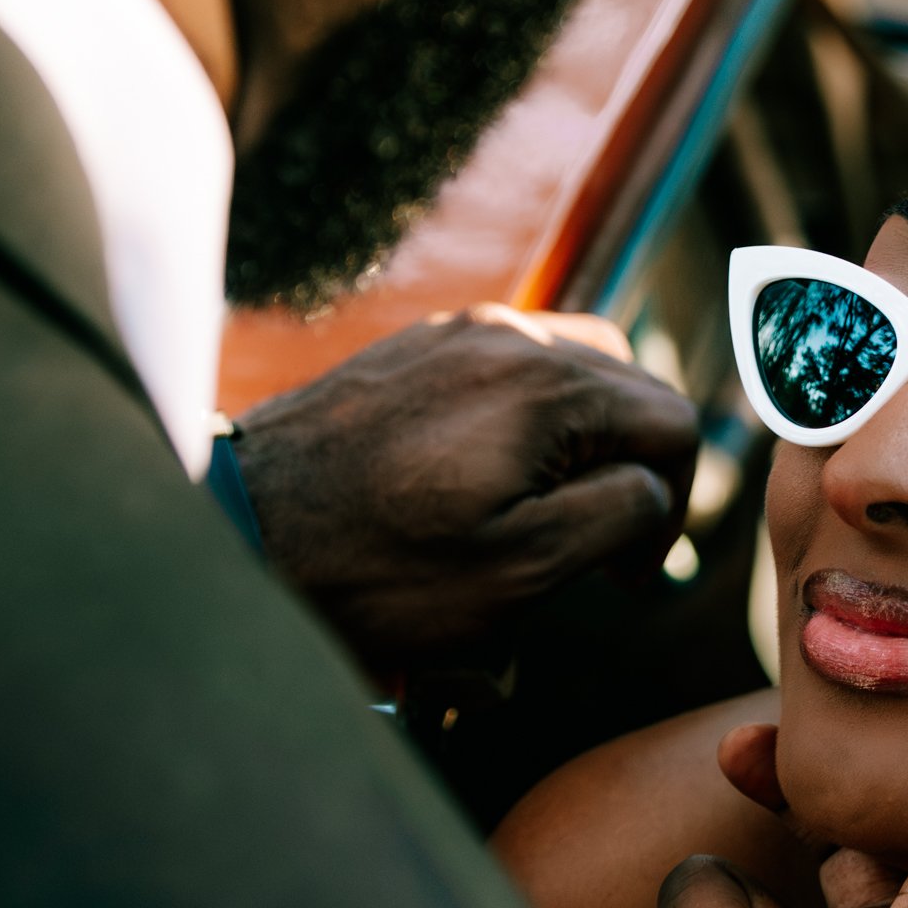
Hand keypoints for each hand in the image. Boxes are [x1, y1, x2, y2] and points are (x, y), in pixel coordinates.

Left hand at [231, 306, 697, 668]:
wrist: (235, 533)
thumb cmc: (375, 567)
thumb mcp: (521, 568)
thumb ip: (618, 515)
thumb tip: (651, 489)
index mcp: (547, 386)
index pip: (672, 424)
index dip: (673, 505)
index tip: (628, 572)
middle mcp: (508, 336)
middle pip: (628, 387)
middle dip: (629, 467)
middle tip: (599, 547)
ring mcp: (454, 336)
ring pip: (570, 372)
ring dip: (580, 443)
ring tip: (545, 512)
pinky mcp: (412, 351)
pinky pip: (504, 371)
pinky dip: (523, 425)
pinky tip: (483, 486)